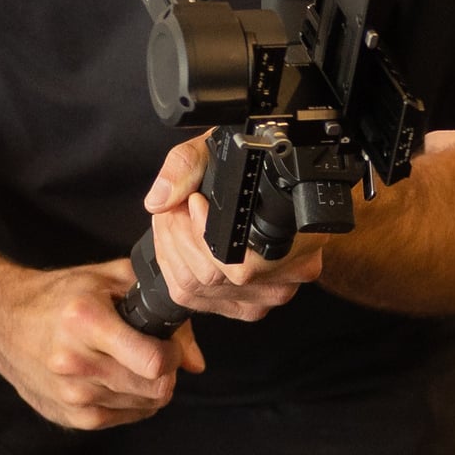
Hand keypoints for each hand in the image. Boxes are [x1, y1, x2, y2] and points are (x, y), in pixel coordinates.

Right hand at [0, 255, 198, 432]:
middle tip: (151, 352)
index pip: (154, 362)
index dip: (172, 353)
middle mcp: (75, 363)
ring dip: (148, 387)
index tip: (164, 341)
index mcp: (85, 321)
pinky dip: (131, 401)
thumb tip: (196, 363)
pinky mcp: (70, 418)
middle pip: (155, 389)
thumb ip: (162, 312)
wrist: (2, 324)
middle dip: (166, 372)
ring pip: (145, 406)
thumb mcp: (111, 280)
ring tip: (128, 362)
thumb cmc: (60, 296)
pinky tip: (114, 377)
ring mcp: (71, 396)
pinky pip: (125, 418)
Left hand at [141, 135, 325, 323]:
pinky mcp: (248, 307)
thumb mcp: (222, 147)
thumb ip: (188, 165)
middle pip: (208, 276)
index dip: (198, 233)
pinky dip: (176, 269)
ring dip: (173, 250)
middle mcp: (286, 276)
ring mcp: (267, 295)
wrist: (286, 186)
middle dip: (177, 235)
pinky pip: (195, 298)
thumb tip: (160, 200)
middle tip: (174, 206)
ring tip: (175, 220)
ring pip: (197, 288)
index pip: (235, 262)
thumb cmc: (259, 167)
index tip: (193, 202)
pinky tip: (180, 243)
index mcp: (294, 240)